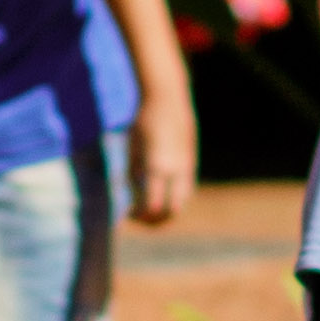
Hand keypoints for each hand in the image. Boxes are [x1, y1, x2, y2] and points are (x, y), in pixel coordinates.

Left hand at [128, 88, 197, 227]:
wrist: (168, 99)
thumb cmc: (144, 122)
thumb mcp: (133, 150)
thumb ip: (133, 176)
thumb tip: (132, 199)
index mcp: (157, 168)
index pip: (152, 207)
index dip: (140, 217)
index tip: (127, 214)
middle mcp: (176, 170)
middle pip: (173, 211)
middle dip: (157, 221)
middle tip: (141, 218)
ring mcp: (187, 166)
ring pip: (182, 201)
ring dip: (166, 209)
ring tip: (149, 206)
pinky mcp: (192, 162)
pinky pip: (185, 188)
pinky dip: (172, 196)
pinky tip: (158, 189)